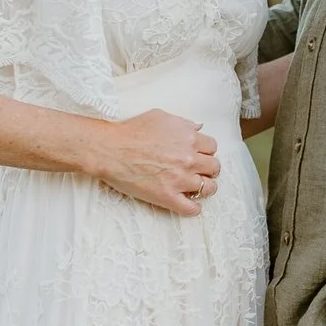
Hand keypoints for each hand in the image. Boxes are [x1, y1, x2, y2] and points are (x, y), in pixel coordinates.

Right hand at [95, 110, 220, 215]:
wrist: (110, 149)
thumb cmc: (131, 131)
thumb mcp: (160, 117)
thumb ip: (183, 123)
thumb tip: (198, 128)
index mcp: (188, 138)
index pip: (212, 147)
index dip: (206, 151)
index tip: (199, 155)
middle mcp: (188, 159)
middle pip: (214, 167)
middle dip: (208, 169)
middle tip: (199, 171)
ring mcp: (179, 179)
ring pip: (208, 188)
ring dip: (204, 188)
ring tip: (195, 187)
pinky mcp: (167, 196)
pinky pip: (192, 209)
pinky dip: (193, 208)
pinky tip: (187, 203)